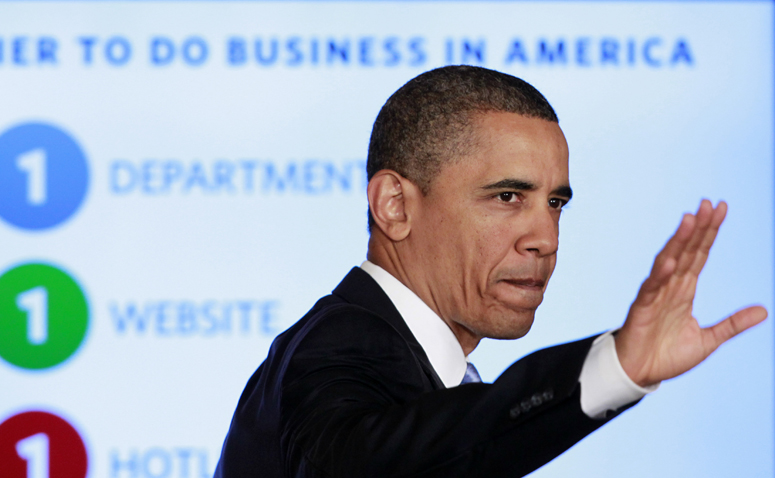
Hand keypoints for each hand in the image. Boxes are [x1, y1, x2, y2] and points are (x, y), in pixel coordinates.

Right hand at [615, 199, 767, 387]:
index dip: (710, 232)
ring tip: (690, 220)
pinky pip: (652, 288)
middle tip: (708, 203)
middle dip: (698, 228)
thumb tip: (764, 311)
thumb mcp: (708, 340)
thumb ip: (733, 324)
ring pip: (669, 262)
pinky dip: (660, 274)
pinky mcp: (642, 308)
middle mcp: (671, 287)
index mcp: (685, 290)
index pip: (700, 254)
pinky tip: (670, 259)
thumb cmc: (668, 355)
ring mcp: (656, 295)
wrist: (641, 373)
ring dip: (679, 241)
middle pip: (687, 251)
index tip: (720, 208)